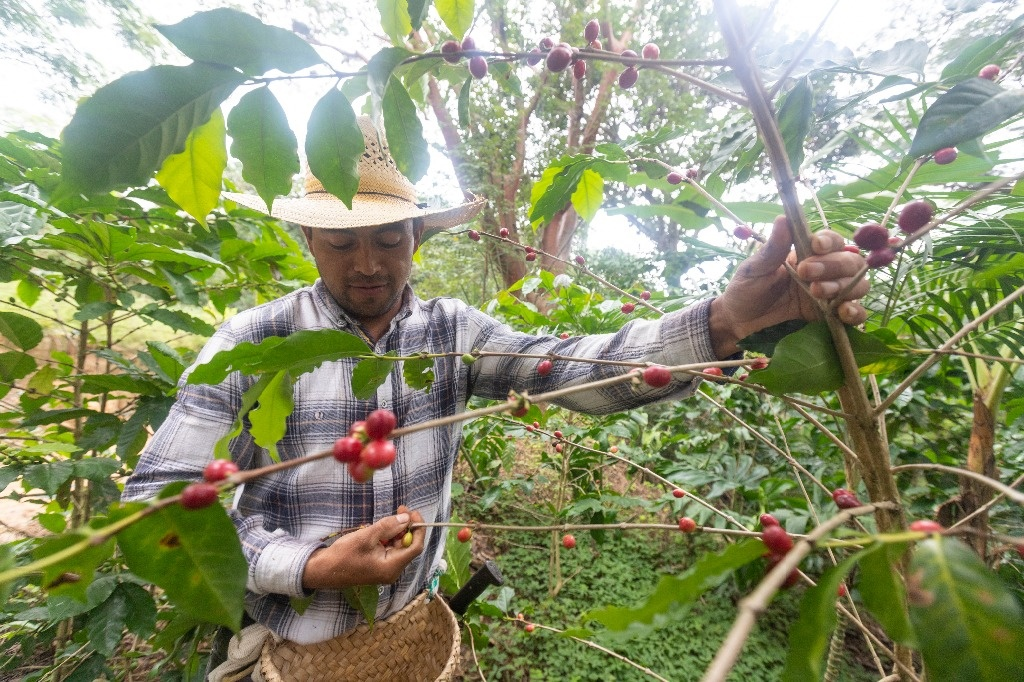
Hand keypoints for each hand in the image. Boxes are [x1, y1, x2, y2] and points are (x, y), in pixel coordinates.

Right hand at [302, 505, 424, 589]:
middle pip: (407, 545)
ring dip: (395, 531)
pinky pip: (389, 549)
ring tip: (381, 521)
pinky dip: (386, 537)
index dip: (418, 529)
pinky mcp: (379, 565)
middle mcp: (393, 570)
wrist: (324, 570)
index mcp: (392, 566)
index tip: (413, 513)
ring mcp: (386, 568)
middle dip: (406, 527)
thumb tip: (406, 518)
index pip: (415, 547)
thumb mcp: (366, 536)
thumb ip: (388, 527)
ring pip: (398, 545)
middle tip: (400, 509)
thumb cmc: (343, 555)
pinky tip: (375, 531)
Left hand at [709, 216, 868, 357]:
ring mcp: (830, 295)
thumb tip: (783, 218)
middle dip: (833, 265)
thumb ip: (773, 248)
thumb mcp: (755, 268)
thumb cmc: (746, 289)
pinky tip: (843, 312)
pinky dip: (856, 312)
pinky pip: (855, 313)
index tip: (815, 245)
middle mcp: (825, 272)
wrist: (739, 322)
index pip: (832, 241)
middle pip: (850, 262)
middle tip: (805, 272)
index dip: (829, 241)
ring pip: (857, 285)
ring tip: (816, 291)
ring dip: (843, 286)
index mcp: (808, 254)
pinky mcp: (830, 317)